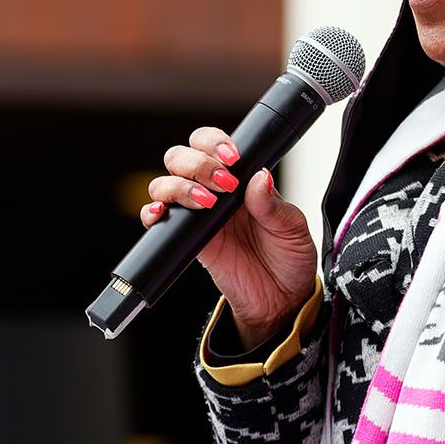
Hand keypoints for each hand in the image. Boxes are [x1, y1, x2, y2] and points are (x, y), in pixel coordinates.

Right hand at [143, 127, 316, 344]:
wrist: (281, 300)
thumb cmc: (288, 258)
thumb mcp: (292, 228)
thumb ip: (272, 204)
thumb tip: (258, 176)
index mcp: (239, 179)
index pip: (211, 144)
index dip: (214, 143)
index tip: (232, 157)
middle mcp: (213, 192)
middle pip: (180, 157)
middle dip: (196, 163)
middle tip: (223, 183)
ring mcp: (196, 216)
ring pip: (164, 183)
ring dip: (179, 186)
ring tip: (207, 204)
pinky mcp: (186, 241)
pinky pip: (156, 221)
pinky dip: (152, 213)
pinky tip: (163, 214)